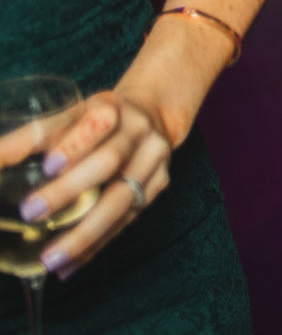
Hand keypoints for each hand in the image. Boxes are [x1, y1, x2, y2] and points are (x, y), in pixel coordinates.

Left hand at [0, 90, 171, 280]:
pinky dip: (96, 246)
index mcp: (112, 107)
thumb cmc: (95, 121)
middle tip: (30, 212)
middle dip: (69, 190)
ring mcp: (153, 159)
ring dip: (85, 232)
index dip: (74, 145)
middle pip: (109, 161)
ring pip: (123, 199)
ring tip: (50, 259)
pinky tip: (69, 266)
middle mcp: (138, 131)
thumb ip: (30, 139)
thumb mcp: (67, 117)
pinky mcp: (159, 185)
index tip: (47, 166)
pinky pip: (127, 221)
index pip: (97, 123)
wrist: (151, 117)